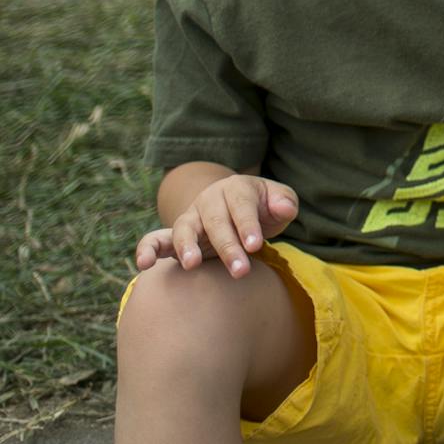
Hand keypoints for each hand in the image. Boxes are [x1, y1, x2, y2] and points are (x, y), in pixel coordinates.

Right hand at [134, 175, 298, 277]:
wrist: (238, 208)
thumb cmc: (264, 206)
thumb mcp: (279, 200)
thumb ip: (284, 202)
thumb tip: (285, 208)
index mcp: (236, 188)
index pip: (242, 206)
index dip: (248, 225)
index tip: (255, 245)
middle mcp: (209, 200)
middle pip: (216, 222)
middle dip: (228, 246)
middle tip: (241, 271)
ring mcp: (190, 217)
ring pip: (184, 229)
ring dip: (187, 247)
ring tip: (193, 265)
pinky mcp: (175, 236)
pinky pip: (155, 239)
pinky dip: (147, 249)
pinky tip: (144, 265)